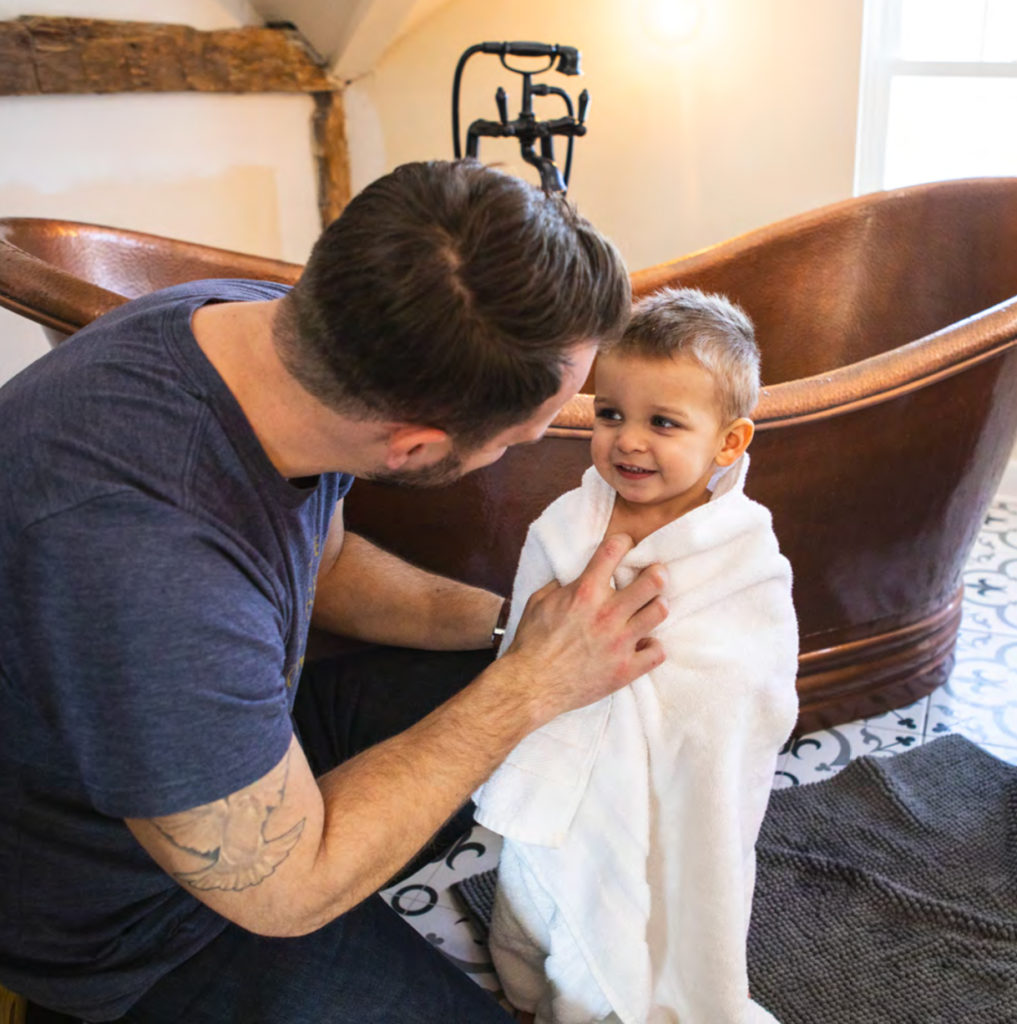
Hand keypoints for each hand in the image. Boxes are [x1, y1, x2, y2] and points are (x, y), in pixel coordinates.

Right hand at [501, 533, 666, 723]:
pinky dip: (652, 647)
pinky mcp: (625, 669)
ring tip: (650, 608)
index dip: (624, 542)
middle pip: (653, 580)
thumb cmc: (531, 643)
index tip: (625, 546)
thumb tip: (577, 574)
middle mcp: (607, 613)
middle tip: (655, 576)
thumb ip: (562, 584)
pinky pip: (658, 652)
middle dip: (657, 573)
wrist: (530, 685)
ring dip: (657, 607)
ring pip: (660, 612)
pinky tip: (643, 644)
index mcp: (585, 592)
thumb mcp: (539, 601)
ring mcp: (619, 642)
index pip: (614, 551)